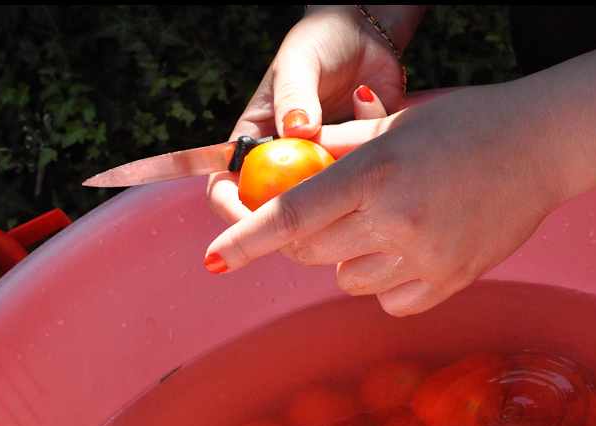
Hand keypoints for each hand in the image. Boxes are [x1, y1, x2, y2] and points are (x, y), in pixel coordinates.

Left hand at [205, 85, 571, 316]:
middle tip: (315, 219)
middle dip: (298, 241)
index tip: (215, 258)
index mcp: (377, 171)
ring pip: (347, 280)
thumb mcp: (397, 122)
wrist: (544, 146)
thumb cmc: (468, 124)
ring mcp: (426, 257)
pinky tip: (407, 251)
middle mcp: (397, 219)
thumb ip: (338, 148)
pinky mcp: (451, 282)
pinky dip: (383, 282)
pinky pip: (389, 301)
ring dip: (345, 259)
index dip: (247, 238)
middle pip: (311, 254)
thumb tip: (289, 163)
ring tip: (379, 226)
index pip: (294, 214)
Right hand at [208, 5, 423, 224]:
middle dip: (295, 214)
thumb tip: (298, 131)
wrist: (365, 32)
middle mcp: (286, 161)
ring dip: (338, 174)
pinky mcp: (356, 164)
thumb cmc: (319, 41)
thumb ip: (295, 94)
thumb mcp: (299, 60)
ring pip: (322, 201)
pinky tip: (368, 97)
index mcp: (256, 141)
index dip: (232, 211)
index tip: (253, 223)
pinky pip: (362, 174)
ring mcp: (322, 166)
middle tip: (319, 198)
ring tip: (349, 121)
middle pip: (276, 210)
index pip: (227, 186)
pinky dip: (369, 141)